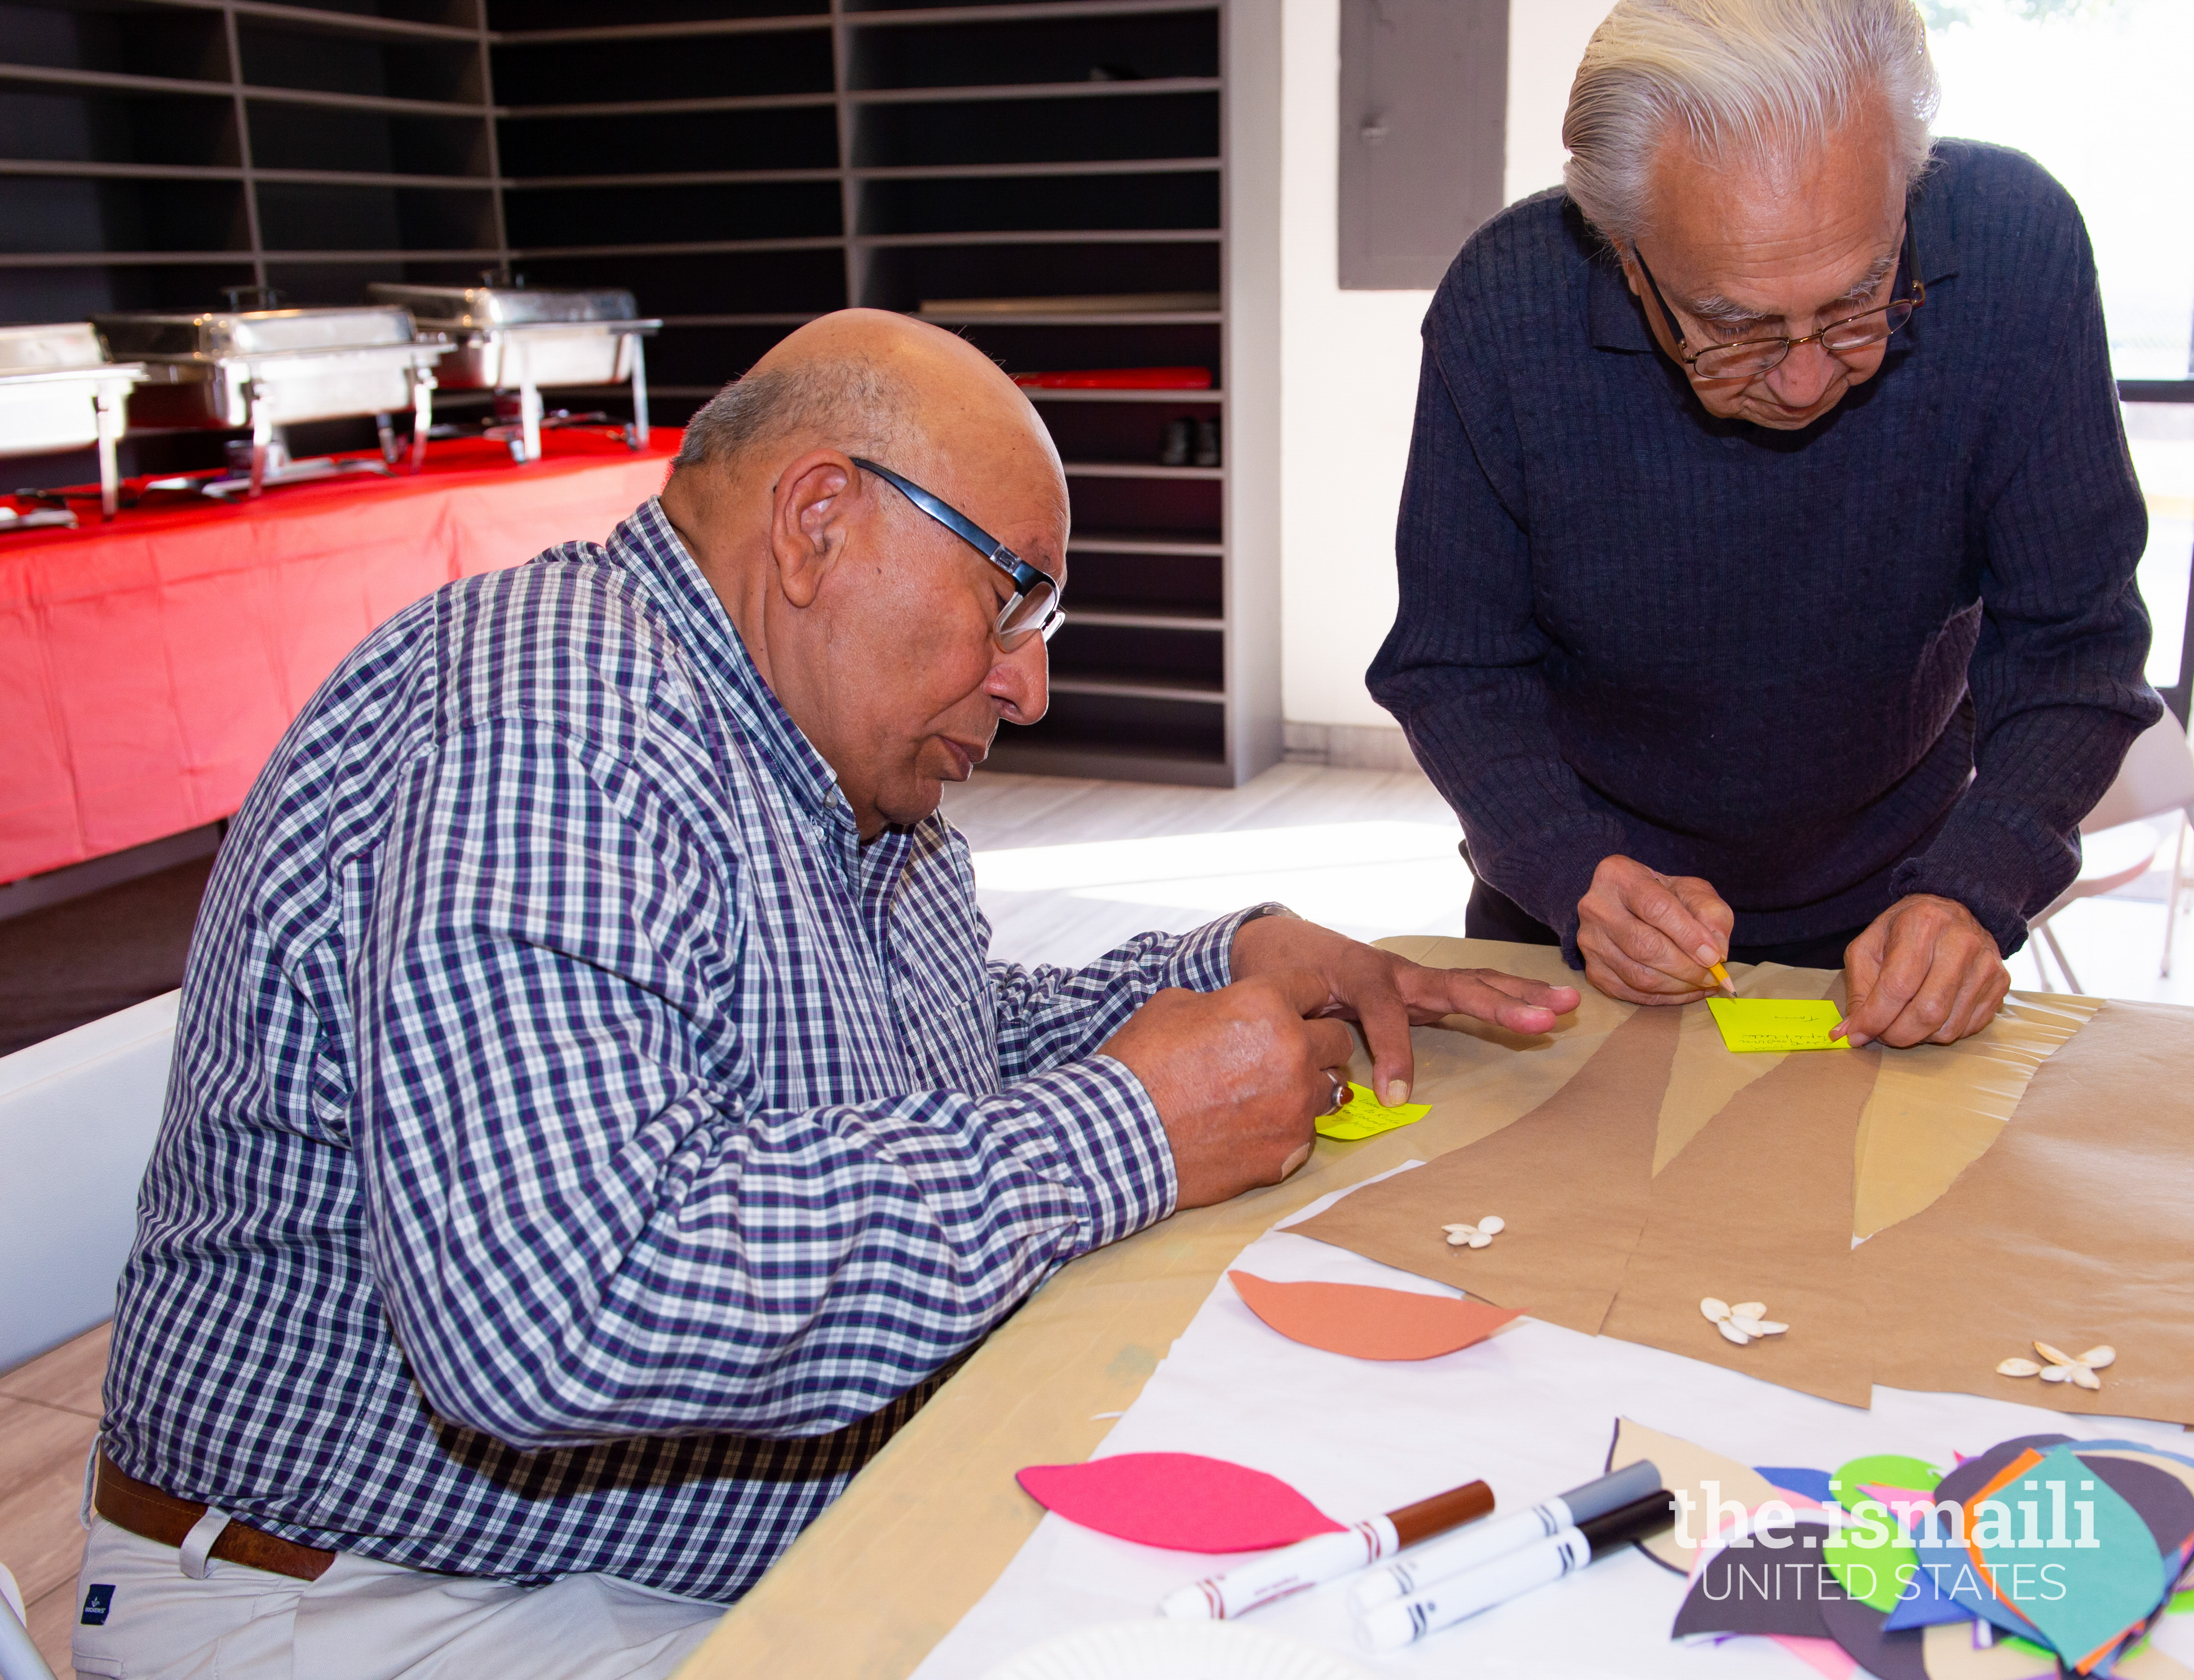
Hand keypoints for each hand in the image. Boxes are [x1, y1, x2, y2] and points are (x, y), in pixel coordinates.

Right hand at [1099, 968, 1355, 1208]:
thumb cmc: (1141, 1065)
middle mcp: (1294, 1050)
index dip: (1301, 997)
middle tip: (1280, 1054)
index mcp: (1266, 1004)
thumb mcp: (1174, 1005)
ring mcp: (1296, 1105)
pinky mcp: (1290, 1149)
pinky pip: (1307, 1131)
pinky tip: (1250, 1128)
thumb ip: (1224, 1004)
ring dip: (1305, 1086)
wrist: (1121, 1135)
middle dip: (1314, 1042)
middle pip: (1337, 1040)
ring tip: (1265, 1094)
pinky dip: (1286, 1127)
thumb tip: (1235, 1013)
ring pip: (1329, 1088)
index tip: (1294, 1008)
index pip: (1314, 987)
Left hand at [1231, 912, 1578, 1108]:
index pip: (1386, 1013)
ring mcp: (1416, 978)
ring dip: (1522, 995)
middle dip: (1503, 1002)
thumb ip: (1300, 1029)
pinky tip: (1547, 1005)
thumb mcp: (1282, 999)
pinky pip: (1472, 992)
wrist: (1277, 940)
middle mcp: (1399, 972)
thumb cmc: (1281, 972)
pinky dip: (1510, 997)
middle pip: (1457, 985)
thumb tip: (1315, 1070)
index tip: (1393, 1095)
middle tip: (1548, 1015)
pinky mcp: (1424, 988)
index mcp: (1361, 975)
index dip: (1392, 1053)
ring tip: (1567, 1004)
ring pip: (1476, 983)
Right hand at [1575, 855, 1734, 1004]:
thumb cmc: (1664, 896)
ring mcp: (1590, 940)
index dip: (1688, 936)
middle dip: (1686, 967)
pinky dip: (1662, 998)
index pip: (1656, 908)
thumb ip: (1712, 914)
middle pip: (1645, 946)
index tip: (1714, 956)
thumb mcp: (1693, 891)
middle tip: (1713, 976)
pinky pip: (1629, 993)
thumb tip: (1716, 952)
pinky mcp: (1591, 968)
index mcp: (1619, 875)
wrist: (1629, 906)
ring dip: (1677, 986)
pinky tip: (1684, 992)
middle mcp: (1596, 907)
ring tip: (1703, 984)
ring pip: (1637, 975)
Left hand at [1835, 894, 2007, 1047]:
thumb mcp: (1868, 947)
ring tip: (1903, 1021)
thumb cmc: (1904, 930)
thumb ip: (1858, 989)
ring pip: (1949, 1027)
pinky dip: (1941, 1031)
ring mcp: (1986, 964)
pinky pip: (1968, 1027)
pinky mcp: (2001, 982)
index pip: (1898, 986)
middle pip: (1928, 1011)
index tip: (1857, 1034)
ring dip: (1919, 1036)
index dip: (1875, 1018)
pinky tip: (1930, 1013)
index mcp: (1923, 923)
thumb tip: (1851, 1033)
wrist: (1953, 911)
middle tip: (1881, 1035)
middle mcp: (1961, 942)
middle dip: (1897, 1034)